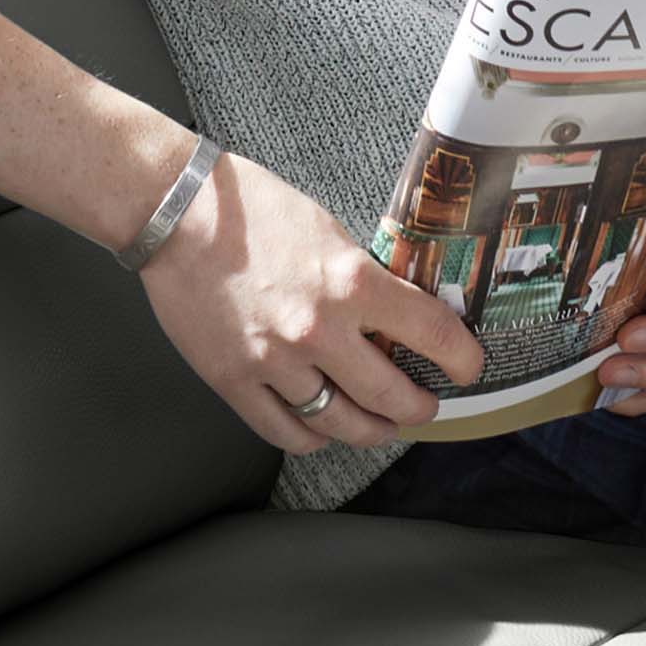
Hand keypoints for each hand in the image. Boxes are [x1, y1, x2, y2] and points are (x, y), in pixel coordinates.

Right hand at [137, 147, 486, 454]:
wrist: (176, 213)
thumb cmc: (250, 208)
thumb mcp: (328, 229)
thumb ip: (363, 276)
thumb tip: (396, 311)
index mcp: (350, 281)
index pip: (432, 335)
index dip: (462, 359)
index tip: (469, 367)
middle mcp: (319, 329)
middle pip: (392, 397)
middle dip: (419, 407)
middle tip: (424, 405)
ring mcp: (275, 362)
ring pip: (342, 425)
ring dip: (371, 430)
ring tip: (379, 424)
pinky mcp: (235, 381)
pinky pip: (288, 433)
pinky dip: (314, 437)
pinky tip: (322, 427)